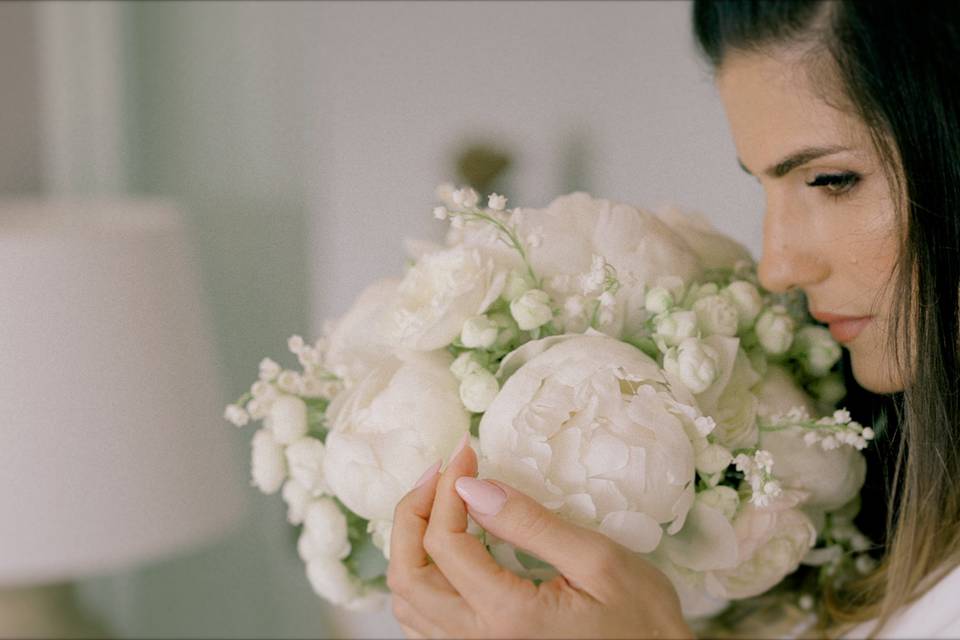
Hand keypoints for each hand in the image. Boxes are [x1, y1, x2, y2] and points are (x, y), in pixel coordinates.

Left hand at [387, 435, 693, 638]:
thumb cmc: (643, 622)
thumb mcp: (597, 560)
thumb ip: (529, 523)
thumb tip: (471, 487)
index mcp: (508, 617)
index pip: (444, 543)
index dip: (447, 488)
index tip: (465, 453)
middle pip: (408, 576)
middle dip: (413, 513)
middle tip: (442, 472)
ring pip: (409, 604)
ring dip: (412, 546)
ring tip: (440, 502)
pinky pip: (427, 624)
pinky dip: (424, 579)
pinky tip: (447, 549)